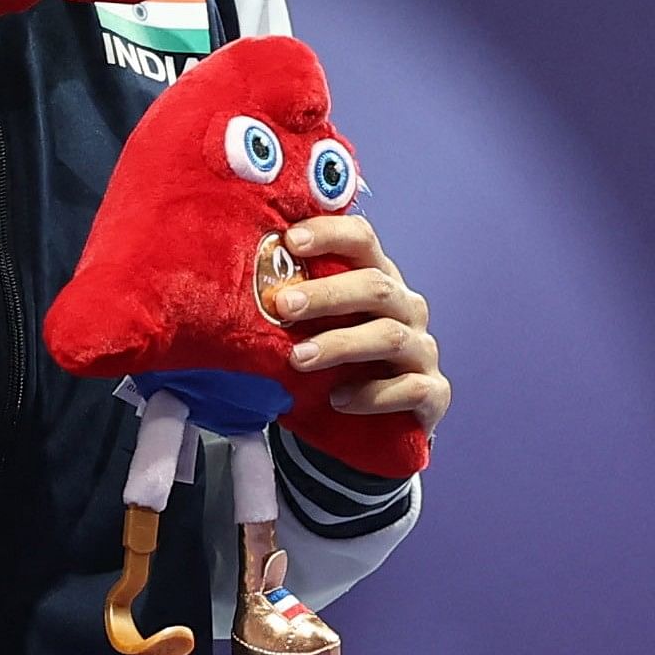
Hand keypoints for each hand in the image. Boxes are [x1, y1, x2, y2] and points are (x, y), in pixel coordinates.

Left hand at [267, 215, 451, 432]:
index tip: (290, 240)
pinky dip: (372, 394)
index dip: (329, 234)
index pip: (362, 239)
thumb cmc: (332, 359)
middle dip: (325, 295)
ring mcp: (422, 349)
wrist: (372, 420)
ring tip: (297, 360)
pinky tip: (339, 400)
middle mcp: (405, 307)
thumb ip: (288, 303)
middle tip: (282, 306)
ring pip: (388, 336)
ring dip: (339, 345)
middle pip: (374, 286)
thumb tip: (220, 279)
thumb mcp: (310, 326)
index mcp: (375, 277)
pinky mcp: (433, 391)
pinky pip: (411, 388)